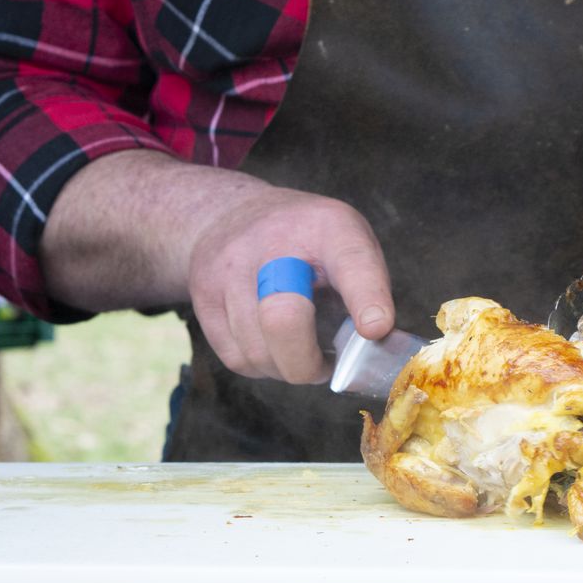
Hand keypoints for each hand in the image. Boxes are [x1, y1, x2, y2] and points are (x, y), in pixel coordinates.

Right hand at [188, 185, 394, 383]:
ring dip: (287, 369)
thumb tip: (378, 348)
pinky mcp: (203, 294)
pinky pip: (236, 357)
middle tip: (326, 366)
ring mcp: (229, 267)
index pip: (351, 261)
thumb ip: (369, 289)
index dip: (366, 299)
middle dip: (308, 361)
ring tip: (303, 355)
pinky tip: (275, 350)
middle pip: (284, 318)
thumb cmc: (310, 241)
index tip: (375, 329)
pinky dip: (262, 367)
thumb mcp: (349, 242)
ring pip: (257, 350)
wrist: (234, 213)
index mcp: (329, 227)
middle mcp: (273, 242)